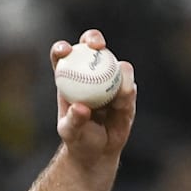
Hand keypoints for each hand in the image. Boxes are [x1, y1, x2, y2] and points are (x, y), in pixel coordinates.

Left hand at [51, 29, 136, 168]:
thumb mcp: (71, 132)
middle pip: (91, 47)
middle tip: (97, 47)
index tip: (65, 51)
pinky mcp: (126, 90)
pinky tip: (121, 102)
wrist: (100, 151)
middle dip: (93, 39)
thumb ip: (74, 120)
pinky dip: (125, 91)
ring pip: (116, 64)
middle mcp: (90, 74)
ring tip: (114, 98)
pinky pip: (128, 84)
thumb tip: (80, 107)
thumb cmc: (78, 139)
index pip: (64, 57)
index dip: (62, 49)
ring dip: (117, 71)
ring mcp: (110, 80)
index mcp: (69, 79)